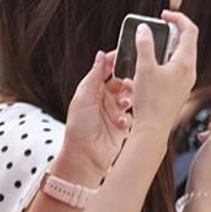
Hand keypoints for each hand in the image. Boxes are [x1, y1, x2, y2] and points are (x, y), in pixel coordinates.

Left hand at [60, 51, 133, 184]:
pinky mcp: (123, 125)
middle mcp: (105, 99)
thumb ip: (94, 75)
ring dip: (129, 99)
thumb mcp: (84, 97)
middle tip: (129, 84)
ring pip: (130, 97)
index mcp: (93, 89)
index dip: (117, 62)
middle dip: (128, 82)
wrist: (84, 156)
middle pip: (122, 82)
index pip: (107, 69)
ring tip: (125, 105)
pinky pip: (132, 115)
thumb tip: (101, 55)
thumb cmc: (78, 128)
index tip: (128, 57)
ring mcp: (115, 112)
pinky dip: (129, 117)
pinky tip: (122, 122)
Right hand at [130, 11, 197, 139]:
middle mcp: (190, 71)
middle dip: (172, 31)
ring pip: (181, 56)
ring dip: (167, 47)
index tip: (163, 15)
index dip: (178, 18)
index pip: (189, 30)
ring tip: (150, 45)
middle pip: (186, 42)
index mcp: (186, 62)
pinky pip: (175, 69)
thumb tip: (144, 29)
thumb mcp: (144, 68)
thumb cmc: (150, 101)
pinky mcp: (179, 91)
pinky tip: (149, 66)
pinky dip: (165, 61)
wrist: (153, 130)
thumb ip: (144, 45)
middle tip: (157, 27)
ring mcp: (186, 82)